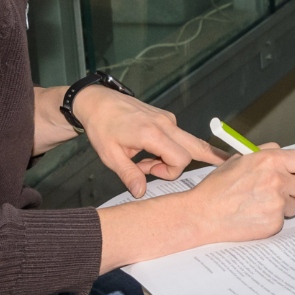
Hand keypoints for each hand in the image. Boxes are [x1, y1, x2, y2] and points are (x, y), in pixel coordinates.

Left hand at [71, 86, 220, 197]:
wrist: (97, 101)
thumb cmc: (102, 126)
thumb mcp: (110, 155)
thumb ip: (129, 174)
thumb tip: (141, 193)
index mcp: (152, 133)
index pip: (180, 159)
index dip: (168, 172)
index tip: (148, 171)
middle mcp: (166, 124)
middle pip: (197, 148)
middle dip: (191, 164)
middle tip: (185, 170)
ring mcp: (168, 120)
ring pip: (188, 144)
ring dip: (173, 158)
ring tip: (147, 162)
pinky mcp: (166, 118)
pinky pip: (178, 138)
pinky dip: (169, 149)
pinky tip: (149, 151)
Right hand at [181, 144, 294, 241]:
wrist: (203, 213)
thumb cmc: (218, 187)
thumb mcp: (240, 159)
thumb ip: (266, 153)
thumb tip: (284, 153)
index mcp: (271, 160)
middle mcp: (278, 180)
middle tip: (289, 191)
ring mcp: (277, 203)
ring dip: (285, 205)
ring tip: (262, 204)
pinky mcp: (274, 223)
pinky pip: (283, 220)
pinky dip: (272, 218)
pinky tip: (255, 215)